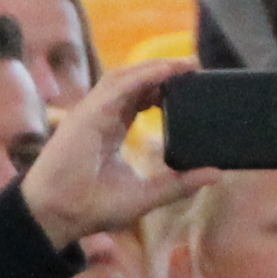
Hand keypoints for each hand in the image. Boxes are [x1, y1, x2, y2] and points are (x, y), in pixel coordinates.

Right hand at [24, 57, 210, 248]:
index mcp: (110, 130)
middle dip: (161, 71)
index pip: (137, 99)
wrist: (60, 214)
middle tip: (194, 65)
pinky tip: (165, 71)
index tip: (189, 83)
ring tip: (185, 63)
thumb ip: (179, 183)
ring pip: (123, 78)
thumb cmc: (93, 206)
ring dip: (154, 67)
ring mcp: (92, 113)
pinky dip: (142, 76)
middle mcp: (100, 116)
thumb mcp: (147, 194)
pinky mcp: (87, 115)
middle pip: (132, 82)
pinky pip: (117, 87)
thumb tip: (216, 173)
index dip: (161, 88)